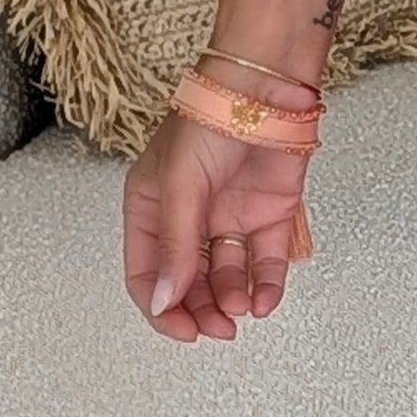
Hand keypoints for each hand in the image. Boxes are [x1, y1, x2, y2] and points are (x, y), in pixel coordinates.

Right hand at [123, 111, 312, 342]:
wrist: (268, 86)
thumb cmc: (211, 120)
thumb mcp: (180, 185)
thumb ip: (174, 246)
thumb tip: (165, 301)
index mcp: (151, 207)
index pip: (147, 272)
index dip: (161, 307)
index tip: (182, 330)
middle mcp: (188, 217)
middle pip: (187, 281)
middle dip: (200, 309)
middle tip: (217, 329)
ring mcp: (229, 217)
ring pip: (226, 276)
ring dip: (231, 299)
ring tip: (240, 309)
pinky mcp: (269, 214)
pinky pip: (264, 261)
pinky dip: (266, 285)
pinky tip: (265, 300)